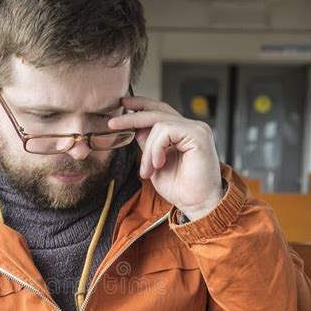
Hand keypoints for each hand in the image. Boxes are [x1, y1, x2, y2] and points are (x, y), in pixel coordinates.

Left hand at [109, 96, 223, 220]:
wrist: (197, 204)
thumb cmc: (181, 189)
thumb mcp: (155, 164)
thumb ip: (148, 145)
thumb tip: (136, 130)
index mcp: (182, 133)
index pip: (160, 111)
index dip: (141, 106)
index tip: (123, 105)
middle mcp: (191, 127)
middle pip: (157, 111)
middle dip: (132, 116)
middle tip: (112, 124)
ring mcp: (196, 129)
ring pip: (158, 124)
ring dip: (147, 150)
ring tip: (148, 170)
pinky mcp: (198, 134)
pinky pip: (166, 131)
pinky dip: (156, 148)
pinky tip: (158, 164)